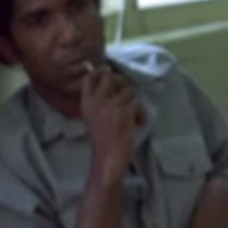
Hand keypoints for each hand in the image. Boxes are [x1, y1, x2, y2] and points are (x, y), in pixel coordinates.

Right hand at [81, 65, 144, 179]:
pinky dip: (141, 114)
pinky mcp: (126, 111)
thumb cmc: (102, 141)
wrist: (108, 157)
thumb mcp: (93, 118)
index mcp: (86, 104)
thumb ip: (98, 103)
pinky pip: (137, 103)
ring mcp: (112, 104)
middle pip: (109, 77)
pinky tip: (138, 124)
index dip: (99, 71)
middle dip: (120, 80)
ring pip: (128, 90)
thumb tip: (110, 87)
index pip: (89, 79)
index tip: (106, 70)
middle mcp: (97, 101)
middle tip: (125, 91)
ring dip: (133, 102)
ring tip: (133, 117)